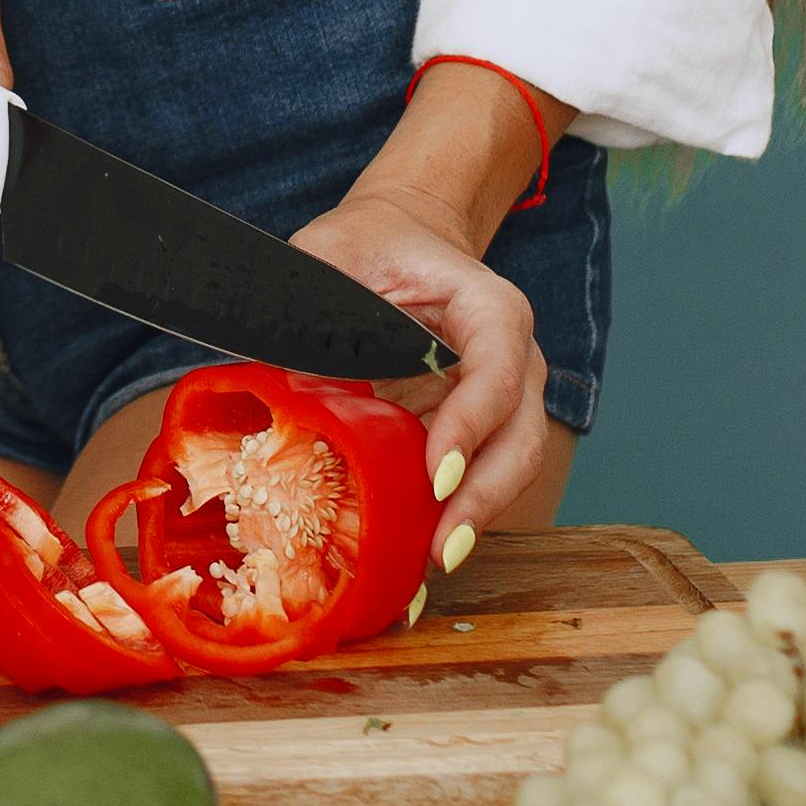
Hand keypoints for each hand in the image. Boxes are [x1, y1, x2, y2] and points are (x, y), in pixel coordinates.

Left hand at [293, 182, 549, 534]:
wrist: (401, 241)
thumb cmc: (368, 245)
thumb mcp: (330, 256)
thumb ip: (312, 306)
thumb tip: (285, 379)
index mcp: (488, 306)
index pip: (496, 370)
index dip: (470, 426)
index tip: (436, 475)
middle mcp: (513, 355)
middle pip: (520, 436)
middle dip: (483, 498)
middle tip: (440, 549)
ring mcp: (505, 398)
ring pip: (510, 467)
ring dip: (475, 519)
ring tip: (430, 564)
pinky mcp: (479, 429)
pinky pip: (479, 477)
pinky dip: (456, 516)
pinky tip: (419, 551)